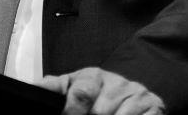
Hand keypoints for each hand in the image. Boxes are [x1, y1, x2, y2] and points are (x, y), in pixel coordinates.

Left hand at [38, 67, 165, 114]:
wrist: (133, 89)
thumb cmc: (96, 91)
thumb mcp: (73, 85)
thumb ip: (53, 88)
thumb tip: (31, 89)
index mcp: (93, 76)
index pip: (81, 93)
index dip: (72, 111)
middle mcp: (117, 83)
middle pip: (100, 112)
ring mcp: (137, 95)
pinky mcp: (155, 107)